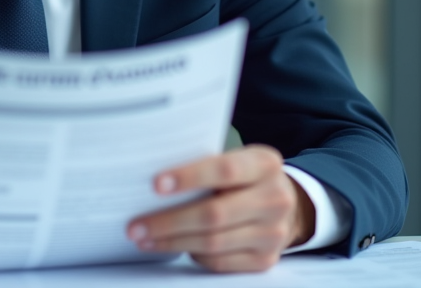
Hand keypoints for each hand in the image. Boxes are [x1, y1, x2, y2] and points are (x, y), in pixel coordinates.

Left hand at [126, 145, 313, 272]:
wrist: (285, 204)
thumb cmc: (244, 177)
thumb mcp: (236, 160)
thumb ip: (206, 165)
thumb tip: (154, 184)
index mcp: (265, 164)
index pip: (224, 170)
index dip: (189, 177)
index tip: (156, 185)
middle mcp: (274, 198)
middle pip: (214, 214)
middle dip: (169, 221)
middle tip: (136, 225)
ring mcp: (273, 233)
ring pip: (213, 242)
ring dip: (172, 242)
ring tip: (143, 238)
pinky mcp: (265, 260)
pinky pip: (219, 261)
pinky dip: (192, 254)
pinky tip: (172, 246)